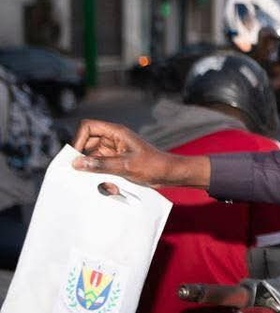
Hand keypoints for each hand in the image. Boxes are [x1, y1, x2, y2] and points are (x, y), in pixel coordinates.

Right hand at [72, 119, 205, 187]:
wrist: (169, 174)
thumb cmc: (153, 165)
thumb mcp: (125, 166)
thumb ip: (100, 164)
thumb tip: (77, 163)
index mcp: (116, 132)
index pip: (88, 127)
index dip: (79, 139)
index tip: (77, 156)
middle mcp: (113, 139)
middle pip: (87, 143)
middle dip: (85, 158)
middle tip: (83, 172)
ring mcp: (114, 150)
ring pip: (93, 157)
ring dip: (94, 170)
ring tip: (104, 180)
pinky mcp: (116, 161)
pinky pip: (101, 166)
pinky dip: (102, 176)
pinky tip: (110, 185)